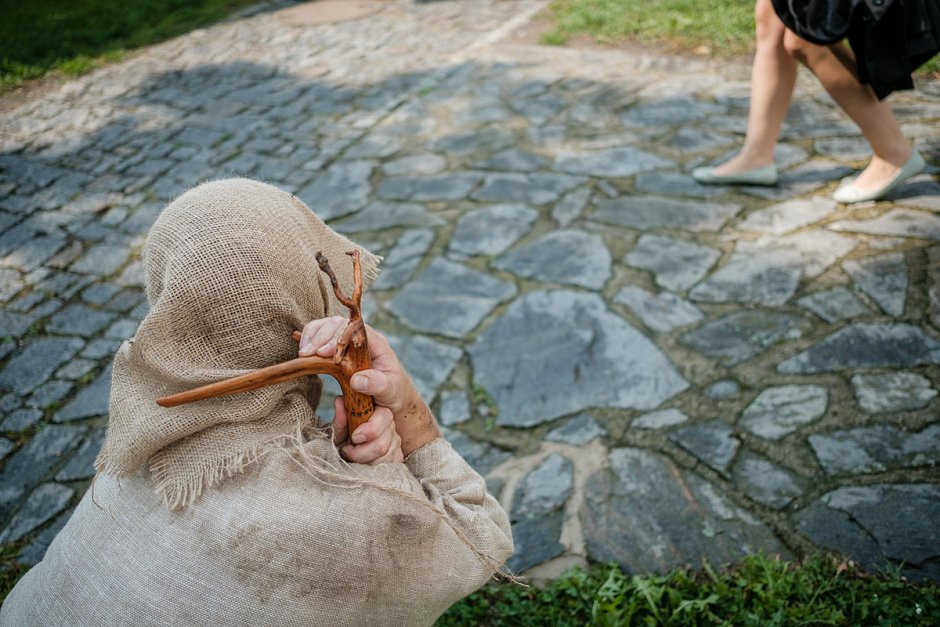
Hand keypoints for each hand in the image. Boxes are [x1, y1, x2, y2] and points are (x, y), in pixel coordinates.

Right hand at [299, 316, 440, 456]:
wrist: (392, 397)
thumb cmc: (394, 392)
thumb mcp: (391, 390)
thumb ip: (378, 384)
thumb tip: (357, 380)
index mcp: (376, 343)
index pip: (355, 328)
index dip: (337, 336)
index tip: (323, 352)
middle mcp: (361, 338)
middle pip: (338, 324)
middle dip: (321, 336)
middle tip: (306, 353)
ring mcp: (348, 343)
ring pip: (327, 327)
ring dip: (312, 336)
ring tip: (302, 353)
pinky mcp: (338, 351)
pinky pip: (321, 338)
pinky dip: (310, 341)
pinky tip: (302, 352)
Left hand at [332, 397, 402, 463]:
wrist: (347, 452)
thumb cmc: (345, 438)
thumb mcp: (339, 429)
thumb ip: (341, 418)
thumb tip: (340, 401)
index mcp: (379, 411)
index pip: (384, 416)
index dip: (369, 430)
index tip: (354, 437)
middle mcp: (391, 426)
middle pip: (382, 444)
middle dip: (360, 452)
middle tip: (348, 450)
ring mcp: (396, 442)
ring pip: (384, 457)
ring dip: (364, 461)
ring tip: (353, 457)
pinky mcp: (398, 457)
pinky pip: (389, 466)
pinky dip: (372, 467)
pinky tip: (364, 462)